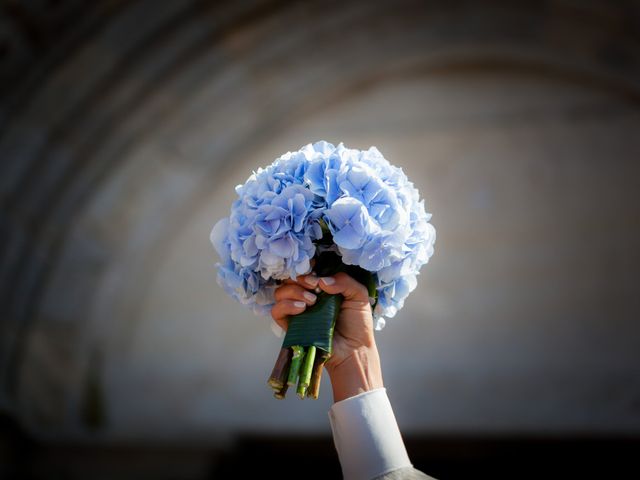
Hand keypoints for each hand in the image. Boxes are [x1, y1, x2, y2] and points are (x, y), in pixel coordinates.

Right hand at [271, 272, 383, 401]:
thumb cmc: (358, 325)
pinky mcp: (291, 326)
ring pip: (281, 292)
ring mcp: (297, 311)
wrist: (354, 351)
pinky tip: (302, 309)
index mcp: (322, 288)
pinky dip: (286, 305)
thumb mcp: (359, 296)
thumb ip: (344, 281)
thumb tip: (321, 280)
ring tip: (311, 301)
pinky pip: (277, 311)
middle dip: (300, 278)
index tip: (315, 270)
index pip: (306, 271)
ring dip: (294, 291)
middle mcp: (307, 297)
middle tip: (314, 286)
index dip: (307, 268)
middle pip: (290, 278)